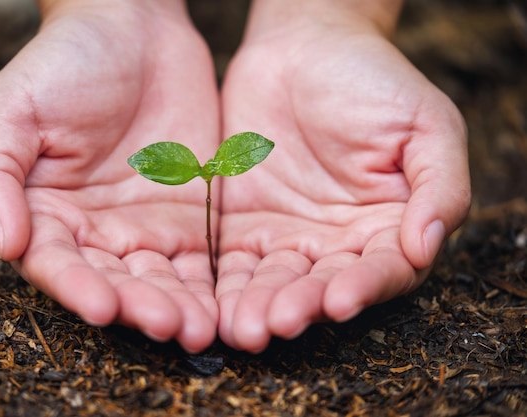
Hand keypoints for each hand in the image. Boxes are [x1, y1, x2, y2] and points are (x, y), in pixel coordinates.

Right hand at [0, 0, 219, 352]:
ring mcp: (145, 229)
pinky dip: (212, 285)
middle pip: (115, 281)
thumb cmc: (64, 63)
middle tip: (167, 326)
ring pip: (161, 280)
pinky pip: (201, 261)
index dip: (76, 288)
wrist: (134, 29)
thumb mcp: (14, 109)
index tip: (102, 307)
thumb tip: (4, 242)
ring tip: (201, 328)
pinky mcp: (191, 220)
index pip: (57, 264)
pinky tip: (226, 305)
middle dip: (140, 307)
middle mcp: (95, 232)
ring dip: (180, 307)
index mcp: (47, 214)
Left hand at [216, 2, 469, 351]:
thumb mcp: (424, 124)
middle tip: (277, 323)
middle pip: (321, 286)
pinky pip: (233, 262)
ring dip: (259, 306)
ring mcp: (286, 237)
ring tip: (244, 327)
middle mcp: (336, 242)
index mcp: (386, 226)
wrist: (302, 46)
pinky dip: (225, 285)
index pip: (381, 271)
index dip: (363, 287)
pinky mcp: (241, 226)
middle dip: (300, 307)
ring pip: (274, 282)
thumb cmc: (371, 80)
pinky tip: (216, 305)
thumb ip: (438, 186)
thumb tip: (425, 246)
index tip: (339, 300)